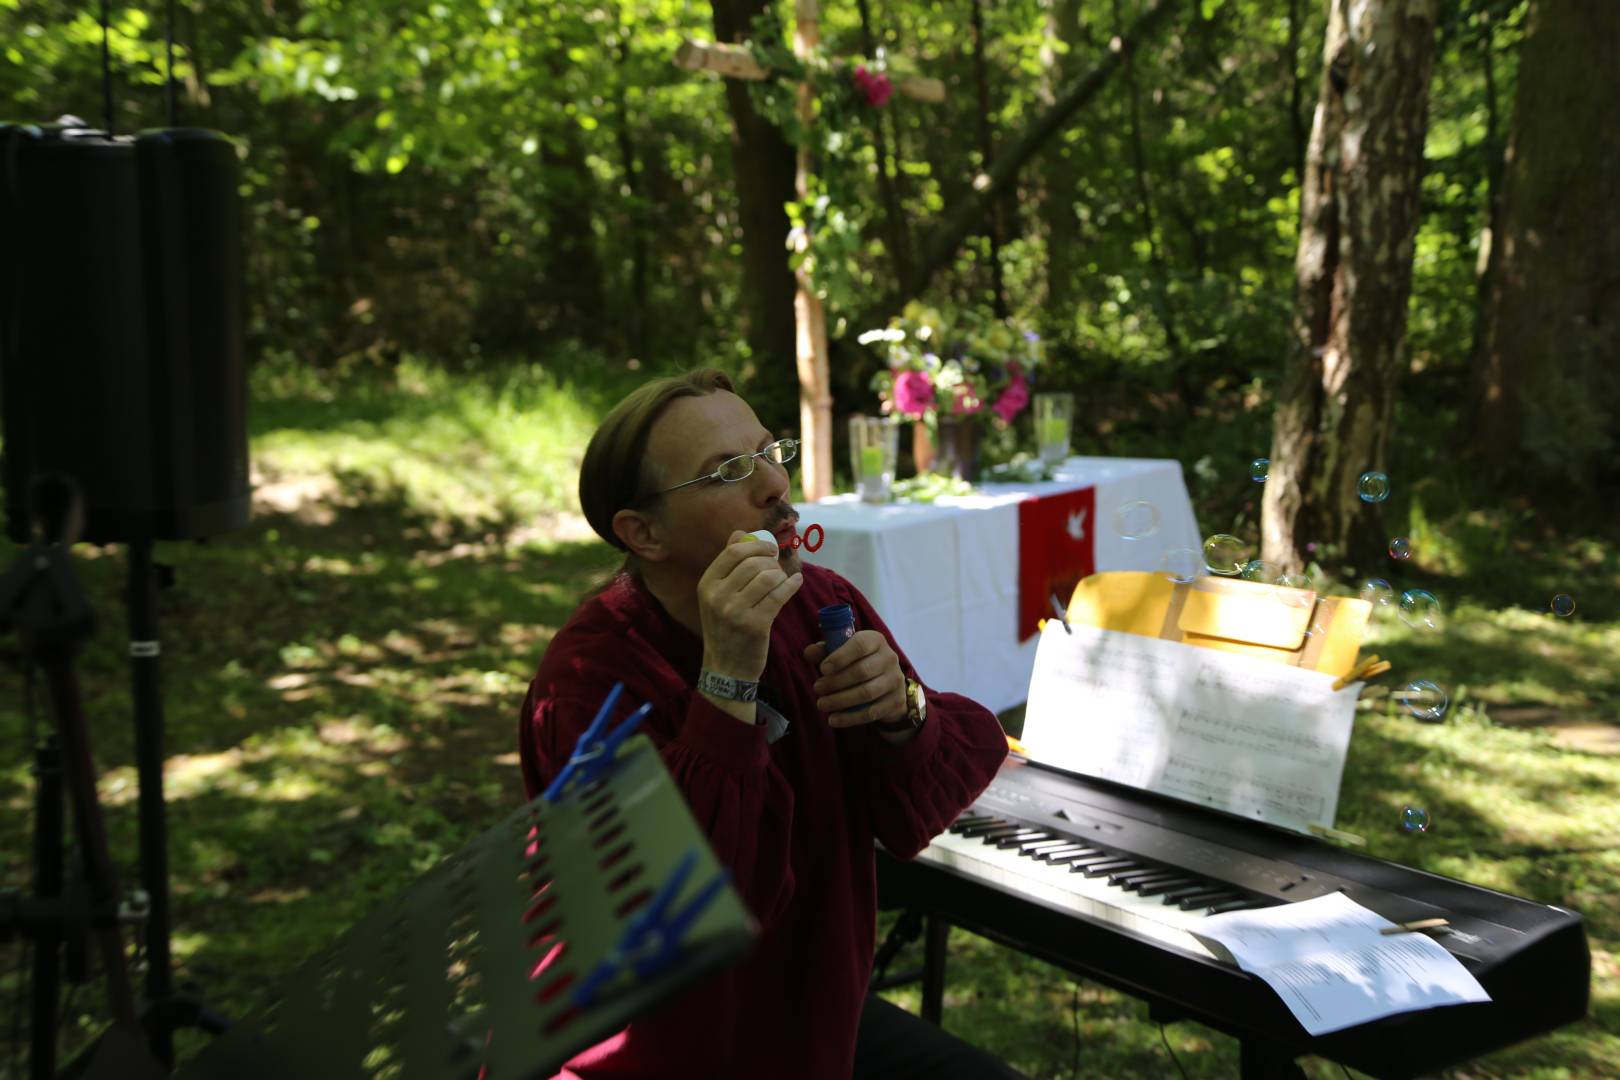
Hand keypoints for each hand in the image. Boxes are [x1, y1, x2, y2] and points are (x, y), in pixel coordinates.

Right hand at [698, 531, 803, 682]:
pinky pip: (779, 595)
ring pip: (768, 577)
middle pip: (753, 563)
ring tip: (782, 580)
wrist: (726, 668)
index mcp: (706, 585)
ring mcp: (736, 612)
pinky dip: (791, 586)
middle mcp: (717, 597)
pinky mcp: (755, 625)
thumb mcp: (716, 596)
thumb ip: (727, 565)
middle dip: (771, 560)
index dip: (756, 545)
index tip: (769, 548)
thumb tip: (740, 533)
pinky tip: (795, 583)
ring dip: (781, 575)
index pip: (733, 552)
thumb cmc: (724, 627)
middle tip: (777, 566)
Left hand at [803, 630, 906, 727]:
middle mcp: (889, 658)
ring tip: (821, 704)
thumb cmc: (859, 661)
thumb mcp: (843, 651)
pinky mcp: (896, 701)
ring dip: (840, 701)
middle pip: (862, 672)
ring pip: (867, 693)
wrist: (887, 682)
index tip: (822, 669)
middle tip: (817, 689)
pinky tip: (834, 719)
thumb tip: (808, 653)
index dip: (840, 657)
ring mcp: (895, 680)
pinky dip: (850, 718)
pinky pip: (872, 712)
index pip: (860, 645)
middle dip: (835, 682)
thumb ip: (825, 650)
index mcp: (875, 640)